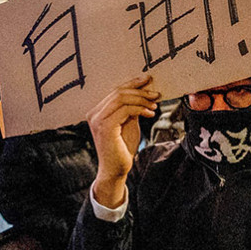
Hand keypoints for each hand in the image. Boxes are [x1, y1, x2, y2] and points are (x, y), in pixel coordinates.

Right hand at [89, 75, 159, 207]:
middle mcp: (94, 113)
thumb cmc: (122, 148)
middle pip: (118, 92)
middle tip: (156, 94)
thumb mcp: (129, 124)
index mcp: (98, 111)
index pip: (115, 91)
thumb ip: (132, 109)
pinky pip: (124, 110)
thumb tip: (143, 93)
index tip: (148, 79)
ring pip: (121, 99)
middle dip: (140, 91)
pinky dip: (140, 109)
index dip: (132, 83)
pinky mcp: (104, 127)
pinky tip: (150, 113)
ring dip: (141, 99)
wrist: (116, 170)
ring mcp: (97, 120)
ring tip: (155, 104)